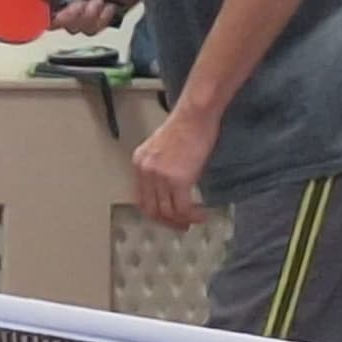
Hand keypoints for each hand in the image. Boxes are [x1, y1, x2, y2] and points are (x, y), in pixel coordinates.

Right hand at [40, 0, 138, 35]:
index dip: (52, 13)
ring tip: (100, 1)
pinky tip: (108, 7)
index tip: (63, 9)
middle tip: (85, 2)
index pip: (43, 9)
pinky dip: (103, 19)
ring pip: (77, 29)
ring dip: (92, 16)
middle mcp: (67, 3)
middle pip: (60, 24)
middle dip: (76, 15)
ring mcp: (81, 14)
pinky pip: (92, 31)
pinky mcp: (95, 23)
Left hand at [131, 106, 218, 230]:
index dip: (155, 212)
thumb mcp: (162, 147)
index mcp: (139, 162)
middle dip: (167, 222)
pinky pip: (183, 208)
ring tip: (194, 220)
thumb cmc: (185, 126)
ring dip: (182, 220)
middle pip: (151, 209)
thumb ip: (160, 167)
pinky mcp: (178, 180)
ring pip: (167, 212)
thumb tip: (168, 187)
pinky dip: (192, 216)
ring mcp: (160, 176)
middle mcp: (145, 170)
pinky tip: (201, 214)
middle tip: (181, 225)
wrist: (194, 116)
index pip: (141, 197)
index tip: (167, 217)